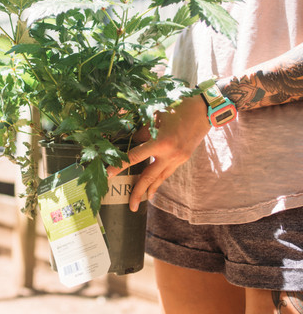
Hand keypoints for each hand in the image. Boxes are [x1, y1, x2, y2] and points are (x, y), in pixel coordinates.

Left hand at [107, 94, 210, 211]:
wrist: (204, 109)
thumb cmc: (178, 107)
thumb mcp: (156, 116)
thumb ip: (142, 131)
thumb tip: (132, 141)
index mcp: (160, 142)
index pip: (135, 157)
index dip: (120, 166)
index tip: (108, 175)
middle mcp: (170, 154)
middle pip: (150, 177)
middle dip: (139, 192)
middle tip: (131, 206)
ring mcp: (178, 158)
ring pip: (161, 178)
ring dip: (151, 189)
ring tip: (143, 200)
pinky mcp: (183, 158)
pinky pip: (168, 172)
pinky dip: (160, 179)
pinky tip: (155, 185)